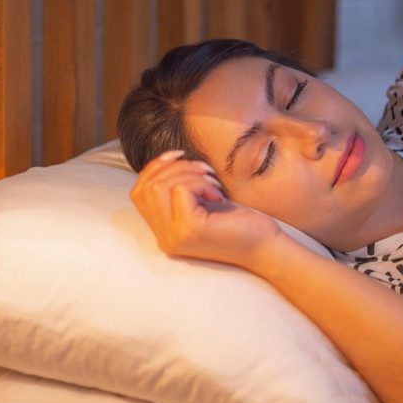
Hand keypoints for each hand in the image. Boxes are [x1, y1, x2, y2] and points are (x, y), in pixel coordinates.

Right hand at [129, 150, 281, 268]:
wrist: (264, 246)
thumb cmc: (237, 222)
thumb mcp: (201, 202)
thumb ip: (178, 189)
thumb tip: (166, 160)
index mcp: (163, 232)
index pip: (138, 193)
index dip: (154, 168)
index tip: (179, 156)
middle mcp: (164, 238)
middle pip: (145, 187)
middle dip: (175, 168)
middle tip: (205, 171)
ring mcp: (174, 236)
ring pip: (159, 186)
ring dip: (188, 174)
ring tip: (212, 182)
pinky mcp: (189, 230)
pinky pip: (181, 190)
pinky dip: (200, 183)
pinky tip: (218, 195)